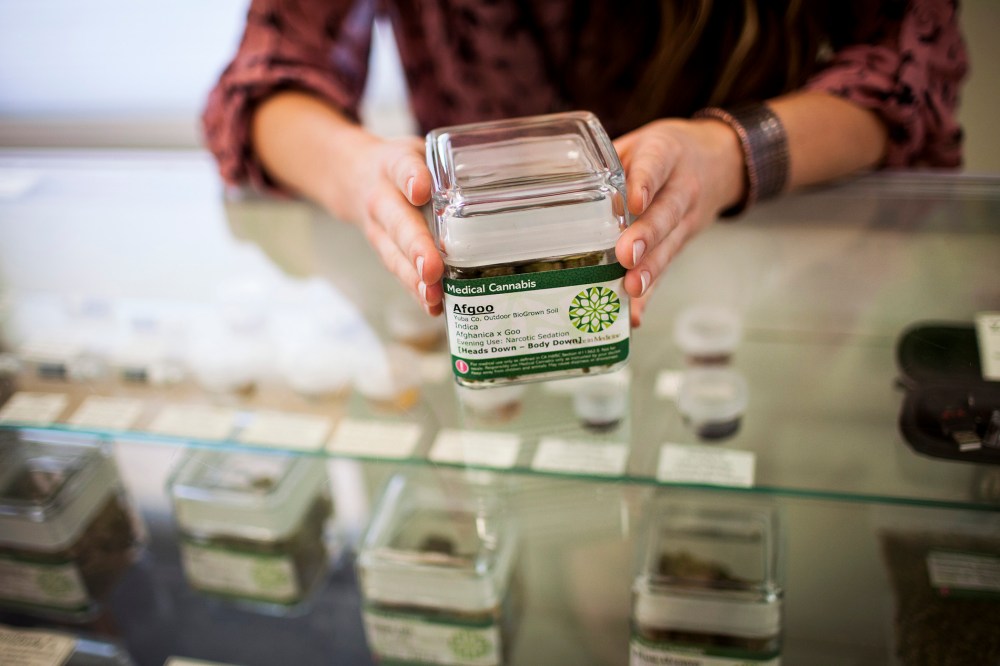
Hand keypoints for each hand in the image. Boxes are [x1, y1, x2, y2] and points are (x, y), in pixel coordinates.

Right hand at [351, 136, 443, 314]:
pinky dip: (415, 291)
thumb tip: (513, 172)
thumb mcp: (420, 151)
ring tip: (433, 296)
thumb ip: (451, 162)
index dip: (412, 178)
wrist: (352, 177)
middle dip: (416, 246)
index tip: (421, 190)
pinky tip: (434, 306)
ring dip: (413, 277)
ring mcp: (379, 228)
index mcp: (393, 164)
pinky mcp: (383, 251)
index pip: (402, 167)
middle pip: (398, 222)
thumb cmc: (403, 166)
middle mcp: (382, 198)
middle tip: (431, 268)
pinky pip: (399, 271)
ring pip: (394, 254)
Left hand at [613, 118, 744, 325]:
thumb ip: (608, 163)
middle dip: (647, 236)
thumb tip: (557, 182)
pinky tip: (634, 313)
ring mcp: (686, 219)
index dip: (645, 183)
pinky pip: (665, 270)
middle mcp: (682, 188)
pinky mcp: (681, 245)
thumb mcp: (640, 143)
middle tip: (626, 255)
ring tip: (632, 288)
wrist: (720, 161)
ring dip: (650, 270)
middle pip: (666, 212)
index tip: (635, 201)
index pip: (656, 166)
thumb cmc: (664, 153)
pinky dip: (649, 294)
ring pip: (669, 245)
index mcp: (666, 154)